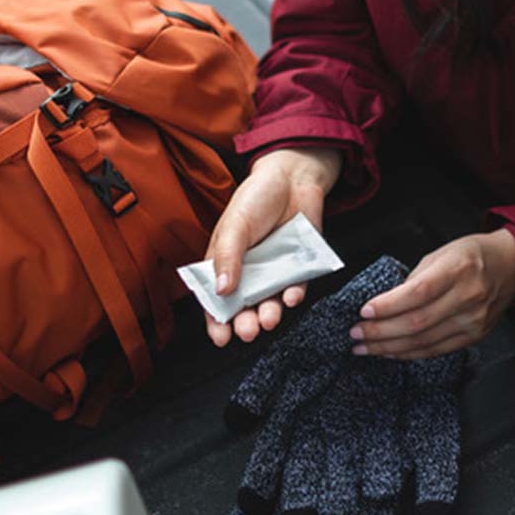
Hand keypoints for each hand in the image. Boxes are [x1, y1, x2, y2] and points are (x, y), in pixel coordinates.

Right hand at [204, 146, 341, 346]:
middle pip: (244, 306)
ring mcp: (274, 269)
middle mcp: (249, 270)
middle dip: (244, 323)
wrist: (294, 176)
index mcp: (225, 262)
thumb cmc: (257, 197)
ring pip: (270, 301)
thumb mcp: (235, 224)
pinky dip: (293, 295)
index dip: (216, 320)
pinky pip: (295, 287)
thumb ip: (227, 256)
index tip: (220, 338)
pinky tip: (291, 297)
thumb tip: (219, 291)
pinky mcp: (298, 266)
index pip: (216, 298)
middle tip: (248, 332)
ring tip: (269, 319)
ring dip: (269, 313)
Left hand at [349, 228, 514, 358]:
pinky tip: (390, 351)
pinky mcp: (474, 336)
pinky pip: (436, 350)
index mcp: (458, 270)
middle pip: (417, 322)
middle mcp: (468, 297)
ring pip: (424, 341)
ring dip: (389, 347)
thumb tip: (384, 303)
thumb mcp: (441, 253)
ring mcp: (473, 321)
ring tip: (364, 347)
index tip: (363, 311)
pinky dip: (409, 353)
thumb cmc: (472, 255)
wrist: (512, 267)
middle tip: (355, 333)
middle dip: (380, 331)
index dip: (388, 305)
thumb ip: (415, 278)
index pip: (417, 293)